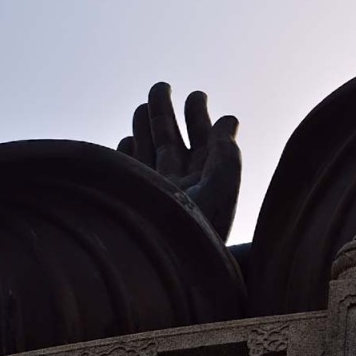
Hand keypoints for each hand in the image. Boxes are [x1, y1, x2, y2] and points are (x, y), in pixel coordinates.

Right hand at [118, 82, 239, 241]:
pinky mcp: (127, 197)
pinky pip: (128, 170)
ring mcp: (152, 194)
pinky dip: (128, 152)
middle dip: (171, 114)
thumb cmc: (190, 233)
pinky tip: (129, 138)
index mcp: (209, 186)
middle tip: (163, 85)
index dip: (204, 120)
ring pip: (150, 153)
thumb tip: (229, 122)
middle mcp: (181, 190)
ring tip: (146, 101)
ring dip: (148, 126)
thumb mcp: (220, 190)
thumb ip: (227, 155)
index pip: (208, 146)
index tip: (198, 97)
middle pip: (176, 144)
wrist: (151, 270)